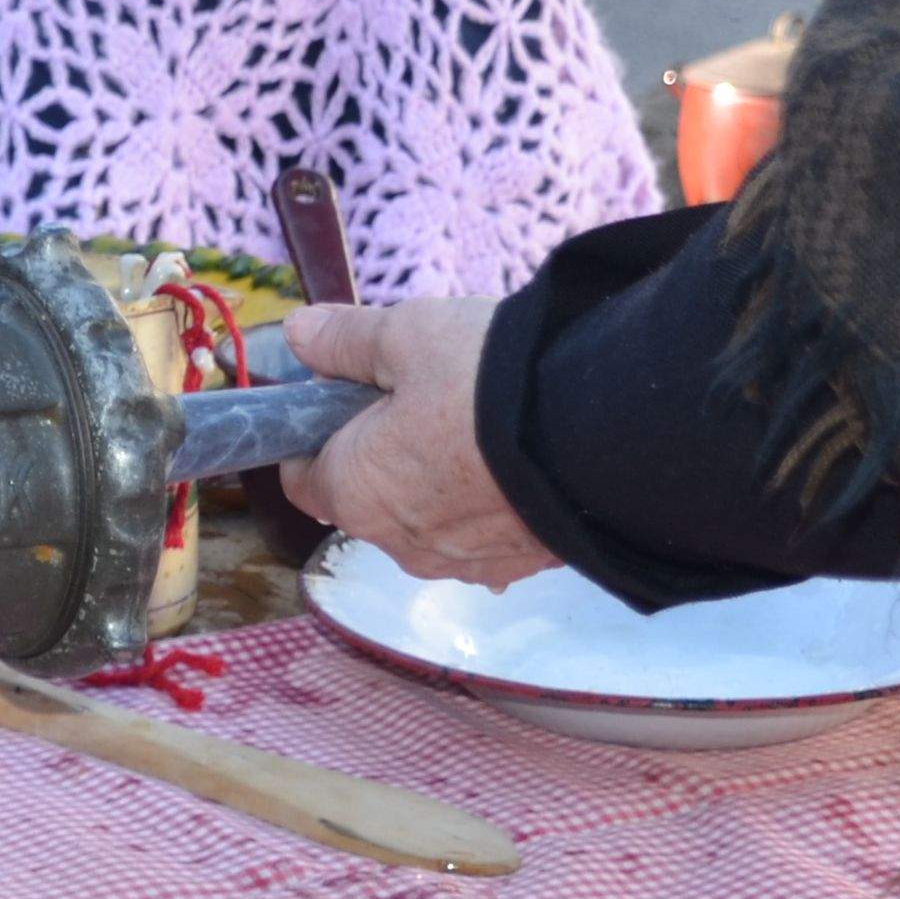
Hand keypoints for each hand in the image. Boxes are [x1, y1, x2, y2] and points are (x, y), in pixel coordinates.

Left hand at [274, 299, 555, 587]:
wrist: (601, 436)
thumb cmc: (486, 384)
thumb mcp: (405, 335)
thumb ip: (344, 340)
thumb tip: (299, 334)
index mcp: (355, 492)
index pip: (304, 476)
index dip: (317, 430)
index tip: (347, 390)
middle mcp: (400, 543)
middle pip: (368, 494)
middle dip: (381, 449)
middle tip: (422, 390)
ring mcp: (461, 562)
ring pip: (426, 516)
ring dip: (436, 477)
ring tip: (476, 419)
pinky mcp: (517, 564)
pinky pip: (481, 532)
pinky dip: (486, 499)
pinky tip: (511, 457)